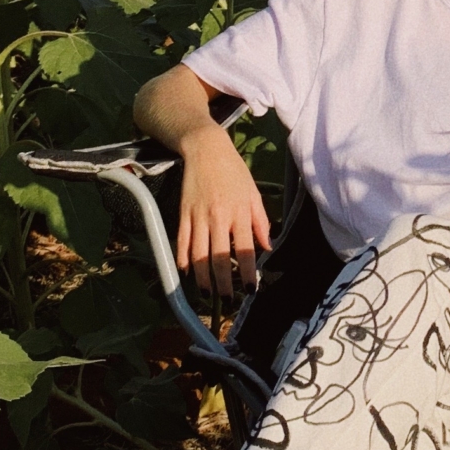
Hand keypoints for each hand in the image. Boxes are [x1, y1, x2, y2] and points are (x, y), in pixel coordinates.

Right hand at [174, 124, 271, 299]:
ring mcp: (198, 217)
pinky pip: (182, 242)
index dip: (247, 273)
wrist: (206, 149)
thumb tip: (266, 247)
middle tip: (228, 300)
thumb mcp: (253, 194)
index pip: (244, 250)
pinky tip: (187, 273)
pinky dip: (183, 260)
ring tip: (206, 294)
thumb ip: (260, 222)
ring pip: (198, 255)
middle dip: (223, 284)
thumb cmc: (233, 171)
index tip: (250, 289)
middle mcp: (218, 218)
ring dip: (202, 279)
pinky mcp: (183, 214)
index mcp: (239, 213)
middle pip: (219, 259)